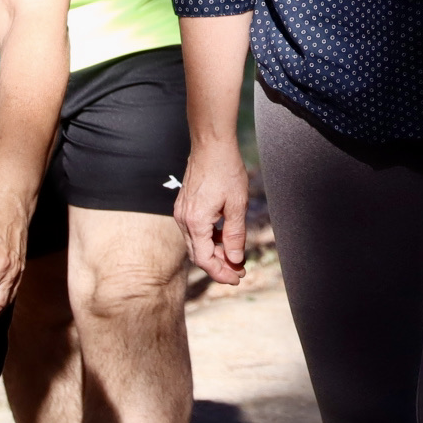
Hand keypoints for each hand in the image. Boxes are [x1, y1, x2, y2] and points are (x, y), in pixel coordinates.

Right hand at [176, 142, 250, 284]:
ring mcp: (182, 213)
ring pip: (196, 243)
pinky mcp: (185, 206)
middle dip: (219, 266)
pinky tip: (225, 237)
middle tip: (239, 271)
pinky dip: (209, 238)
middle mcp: (183, 220)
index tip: (238, 278)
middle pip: (198, 255)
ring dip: (215, 252)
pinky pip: (195, 231)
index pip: (204, 260)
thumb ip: (235, 235)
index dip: (221, 273)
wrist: (211, 144)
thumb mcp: (237, 205)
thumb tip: (235, 259)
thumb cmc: (226, 170)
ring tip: (235, 255)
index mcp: (195, 222)